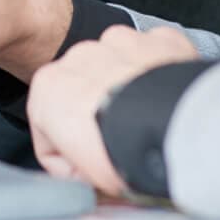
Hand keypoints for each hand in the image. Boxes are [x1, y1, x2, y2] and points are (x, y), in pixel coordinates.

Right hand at [26, 26, 199, 196]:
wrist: (171, 128)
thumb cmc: (120, 153)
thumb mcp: (86, 180)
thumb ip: (80, 170)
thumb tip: (92, 177)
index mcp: (48, 88)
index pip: (50, 131)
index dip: (72, 161)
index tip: (94, 176)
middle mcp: (79, 56)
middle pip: (86, 93)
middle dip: (101, 116)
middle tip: (125, 149)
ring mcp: (120, 42)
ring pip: (121, 69)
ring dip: (131, 91)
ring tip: (150, 126)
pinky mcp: (159, 39)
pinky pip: (156, 57)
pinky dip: (163, 75)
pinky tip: (172, 103)